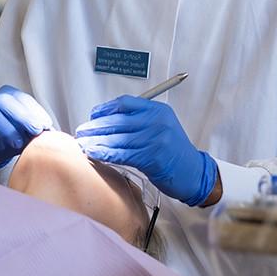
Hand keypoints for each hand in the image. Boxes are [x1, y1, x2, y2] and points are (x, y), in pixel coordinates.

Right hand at [0, 85, 52, 170]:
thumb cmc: (14, 133)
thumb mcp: (27, 128)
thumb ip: (37, 127)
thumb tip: (55, 134)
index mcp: (9, 94)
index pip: (22, 99)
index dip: (35, 111)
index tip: (46, 125)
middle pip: (4, 101)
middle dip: (22, 116)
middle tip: (36, 131)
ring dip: (7, 130)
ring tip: (19, 144)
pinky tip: (3, 149)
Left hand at [75, 96, 217, 205]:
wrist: (194, 173)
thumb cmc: (174, 152)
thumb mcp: (161, 127)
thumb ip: (139, 121)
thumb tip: (106, 121)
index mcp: (158, 110)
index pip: (125, 103)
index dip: (105, 109)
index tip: (93, 116)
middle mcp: (157, 121)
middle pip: (119, 120)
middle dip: (96, 126)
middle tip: (82, 131)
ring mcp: (156, 139)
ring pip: (119, 138)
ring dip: (97, 141)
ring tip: (83, 144)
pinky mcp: (153, 157)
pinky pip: (123, 154)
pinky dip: (106, 154)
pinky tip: (95, 154)